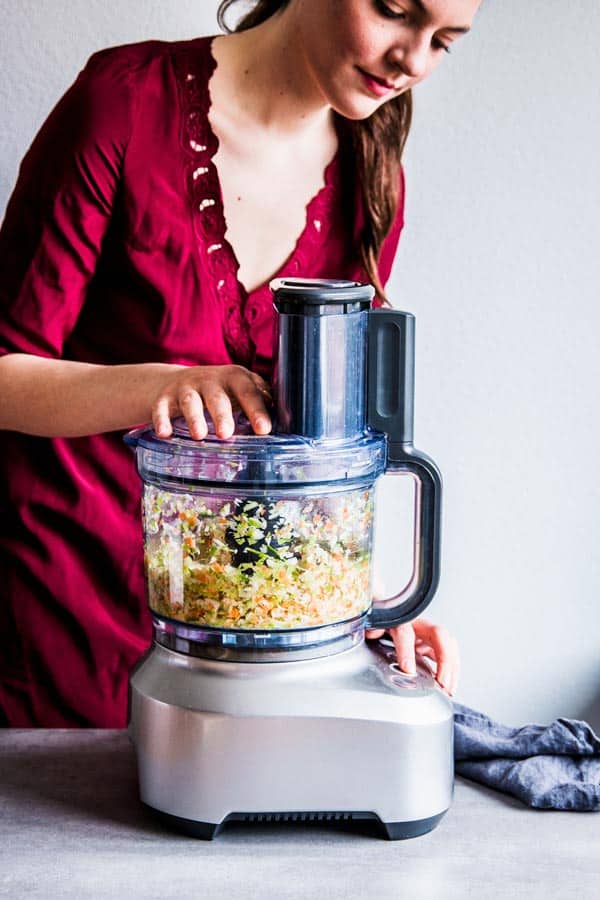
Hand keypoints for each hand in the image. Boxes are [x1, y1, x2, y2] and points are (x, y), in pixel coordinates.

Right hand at [151, 364, 271, 439]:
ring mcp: (186, 388)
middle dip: (222, 414)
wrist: (178, 381)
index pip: (248, 392)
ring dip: (194, 418)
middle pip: (217, 396)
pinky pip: (161, 408)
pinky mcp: (165, 397)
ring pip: (190, 401)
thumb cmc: (222, 391)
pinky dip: (161, 420)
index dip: (257, 410)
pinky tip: (164, 434)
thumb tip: (289, 423)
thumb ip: (261, 402)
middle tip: (226, 433)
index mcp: (235, 378)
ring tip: (199, 436)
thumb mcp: (241, 390)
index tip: (264, 429)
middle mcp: (210, 380)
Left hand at [366, 618, 459, 696]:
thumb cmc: (382, 621)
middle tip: (441, 682)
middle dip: (445, 659)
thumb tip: (372, 632)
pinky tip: (449, 687)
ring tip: (448, 689)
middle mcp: (418, 625)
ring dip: (452, 668)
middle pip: (439, 635)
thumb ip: (373, 628)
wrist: (387, 614)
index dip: (407, 650)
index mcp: (400, 620)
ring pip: (449, 645)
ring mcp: (428, 635)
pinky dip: (452, 671)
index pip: (405, 633)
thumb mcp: (375, 624)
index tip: (408, 669)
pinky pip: (448, 656)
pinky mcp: (432, 645)